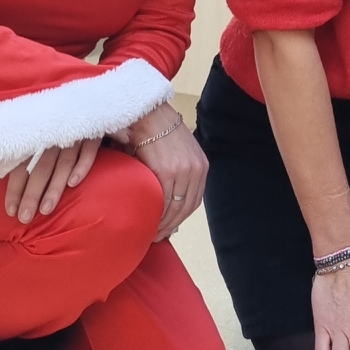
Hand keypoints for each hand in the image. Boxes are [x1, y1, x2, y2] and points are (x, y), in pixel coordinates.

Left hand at [5, 139, 101, 222]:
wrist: (92, 109)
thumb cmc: (65, 131)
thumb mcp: (47, 140)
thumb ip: (34, 160)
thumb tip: (20, 189)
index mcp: (39, 140)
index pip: (23, 166)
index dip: (16, 188)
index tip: (11, 211)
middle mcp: (54, 139)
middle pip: (41, 168)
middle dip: (31, 194)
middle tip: (25, 217)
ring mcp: (75, 137)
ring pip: (63, 163)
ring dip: (54, 187)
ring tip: (46, 209)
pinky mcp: (94, 135)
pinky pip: (88, 151)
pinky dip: (81, 166)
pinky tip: (73, 183)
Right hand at [126, 104, 207, 241]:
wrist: (147, 113)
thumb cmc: (157, 131)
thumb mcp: (179, 150)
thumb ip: (180, 171)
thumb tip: (170, 196)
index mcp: (201, 165)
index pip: (195, 199)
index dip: (182, 216)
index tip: (171, 226)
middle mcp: (195, 169)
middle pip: (187, 207)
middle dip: (173, 224)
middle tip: (159, 236)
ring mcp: (182, 171)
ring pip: (175, 207)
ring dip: (164, 224)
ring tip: (152, 233)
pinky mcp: (166, 171)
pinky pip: (164, 200)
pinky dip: (157, 214)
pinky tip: (149, 221)